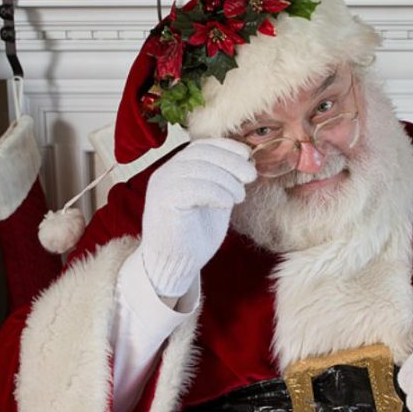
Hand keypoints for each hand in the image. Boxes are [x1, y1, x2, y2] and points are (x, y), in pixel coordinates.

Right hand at [140, 138, 255, 297]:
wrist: (173, 265)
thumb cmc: (194, 236)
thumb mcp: (214, 201)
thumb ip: (223, 181)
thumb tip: (246, 163)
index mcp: (176, 169)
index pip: (201, 146)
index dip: (227, 146)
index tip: (248, 155)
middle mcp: (166, 173)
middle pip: (202, 153)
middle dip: (232, 161)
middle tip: (250, 176)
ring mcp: (162, 185)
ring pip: (200, 168)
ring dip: (227, 180)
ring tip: (239, 197)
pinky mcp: (163, 201)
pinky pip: (194, 187)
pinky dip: (216, 192)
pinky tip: (227, 204)